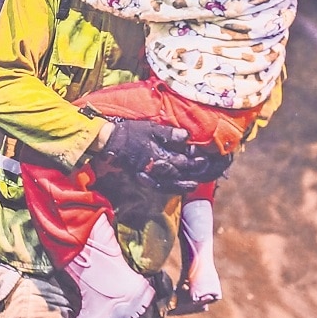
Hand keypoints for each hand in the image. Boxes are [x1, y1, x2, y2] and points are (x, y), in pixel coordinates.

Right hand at [95, 119, 231, 192]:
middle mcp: (156, 168)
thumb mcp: (150, 128)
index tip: (205, 157)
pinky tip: (175, 188)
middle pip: (179, 173)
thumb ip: (169, 134)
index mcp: (159, 154)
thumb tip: (186, 137)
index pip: (182, 160)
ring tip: (193, 184)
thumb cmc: (131, 133)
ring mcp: (149, 176)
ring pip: (170, 184)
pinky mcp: (142, 179)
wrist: (111, 143)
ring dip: (183, 185)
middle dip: (193, 172)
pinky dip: (169, 189)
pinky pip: (158, 187)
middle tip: (204, 169)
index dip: (195, 160)